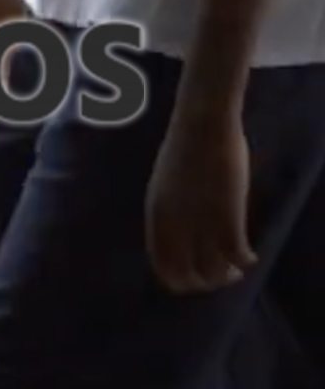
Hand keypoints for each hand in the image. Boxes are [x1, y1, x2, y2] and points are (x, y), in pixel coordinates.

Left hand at [147, 102, 255, 293]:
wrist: (202, 125)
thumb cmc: (185, 149)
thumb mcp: (165, 185)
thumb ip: (171, 211)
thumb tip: (180, 233)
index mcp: (156, 215)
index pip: (161, 265)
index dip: (179, 279)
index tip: (194, 278)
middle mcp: (175, 225)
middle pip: (187, 276)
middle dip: (204, 283)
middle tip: (219, 276)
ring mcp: (201, 222)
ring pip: (214, 272)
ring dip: (227, 276)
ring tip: (236, 269)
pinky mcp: (228, 216)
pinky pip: (238, 255)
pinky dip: (246, 261)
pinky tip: (251, 256)